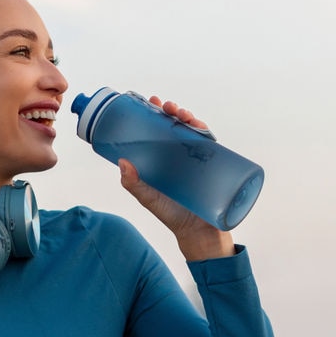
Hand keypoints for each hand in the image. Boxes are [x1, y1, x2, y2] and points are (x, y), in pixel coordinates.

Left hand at [119, 96, 234, 260]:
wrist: (199, 234)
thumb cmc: (172, 216)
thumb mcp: (148, 198)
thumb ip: (134, 184)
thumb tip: (122, 162)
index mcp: (164, 159)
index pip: (160, 131)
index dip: (156, 115)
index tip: (150, 102)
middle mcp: (181, 156)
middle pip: (177, 126)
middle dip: (172, 112)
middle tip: (165, 105)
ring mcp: (198, 160)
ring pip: (193, 131)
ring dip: (188, 117)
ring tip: (180, 113)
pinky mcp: (213, 166)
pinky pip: (211, 144)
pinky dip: (205, 131)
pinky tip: (198, 125)